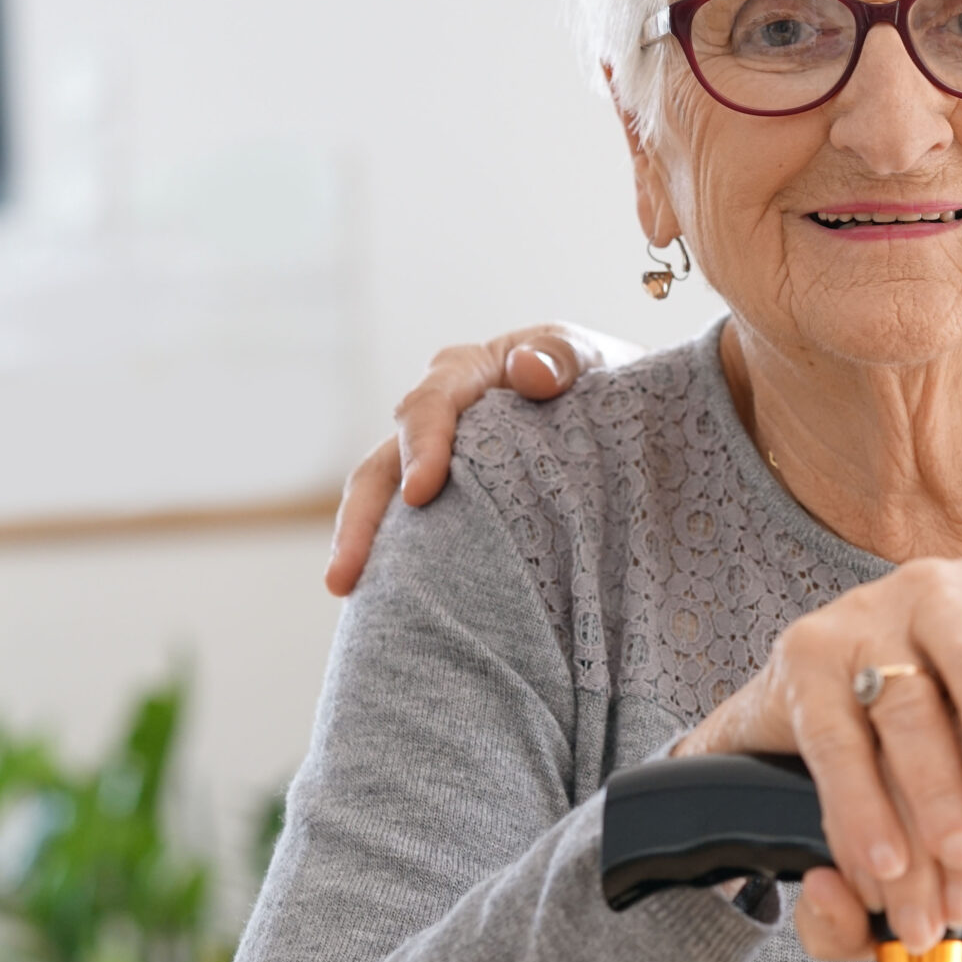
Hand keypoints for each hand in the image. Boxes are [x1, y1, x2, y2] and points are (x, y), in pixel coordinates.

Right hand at [324, 323, 640, 595]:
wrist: (615, 408)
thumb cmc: (595, 376)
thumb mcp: (588, 357)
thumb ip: (563, 356)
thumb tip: (525, 369)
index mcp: (466, 374)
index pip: (429, 405)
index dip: (421, 446)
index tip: (421, 492)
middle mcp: (438, 421)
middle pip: (383, 464)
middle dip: (361, 518)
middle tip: (345, 573)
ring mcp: (438, 466)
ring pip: (385, 503)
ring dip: (364, 547)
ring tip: (346, 592)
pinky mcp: (449, 504)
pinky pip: (416, 532)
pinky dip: (400, 562)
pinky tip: (393, 604)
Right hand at [673, 553, 961, 961]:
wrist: (814, 711)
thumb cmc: (941, 717)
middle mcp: (941, 590)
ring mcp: (868, 615)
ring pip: (909, 709)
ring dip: (936, 798)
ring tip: (959, 868)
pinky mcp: (806, 655)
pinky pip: (839, 741)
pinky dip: (863, 810)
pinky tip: (886, 865)